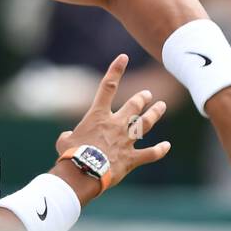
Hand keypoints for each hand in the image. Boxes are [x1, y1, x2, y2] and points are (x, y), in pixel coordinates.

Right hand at [55, 54, 170, 188]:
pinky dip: (159, 150)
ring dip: (155, 113)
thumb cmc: (70, 156)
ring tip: (161, 106)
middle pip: (134, 105)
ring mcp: (126, 140)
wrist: (83, 173)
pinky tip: (167, 146)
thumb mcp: (64, 141)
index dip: (116, 70)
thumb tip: (67, 137)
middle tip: (148, 94)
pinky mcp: (132, 158)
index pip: (107, 87)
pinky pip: (150, 153)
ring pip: (146, 123)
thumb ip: (68, 136)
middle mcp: (115, 124)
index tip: (124, 57)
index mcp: (98, 116)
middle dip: (142, 98)